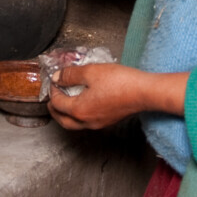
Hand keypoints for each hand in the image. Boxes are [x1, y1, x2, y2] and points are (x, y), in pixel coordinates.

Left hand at [48, 64, 186, 130]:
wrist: (144, 92)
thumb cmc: (120, 82)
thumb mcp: (91, 72)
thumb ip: (71, 75)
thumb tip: (57, 78)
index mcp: (79, 110)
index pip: (57, 104)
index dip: (52, 91)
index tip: (54, 81)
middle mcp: (86, 121)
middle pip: (63, 121)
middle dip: (54, 110)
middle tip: (52, 99)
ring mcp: (98, 124)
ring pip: (74, 124)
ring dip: (65, 115)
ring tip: (65, 103)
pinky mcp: (107, 122)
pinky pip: (86, 123)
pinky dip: (78, 115)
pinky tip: (83, 104)